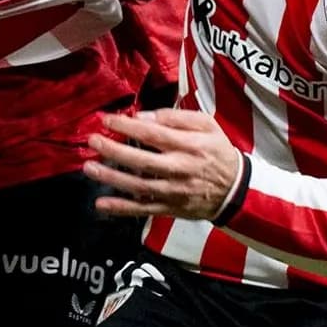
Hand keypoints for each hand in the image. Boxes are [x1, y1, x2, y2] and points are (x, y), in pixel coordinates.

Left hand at [85, 110, 244, 220]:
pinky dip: (122, 209)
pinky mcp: (171, 208)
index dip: (128, 127)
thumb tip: (144, 117)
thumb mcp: (207, 126)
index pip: (154, 134)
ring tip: (89, 168)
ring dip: (112, 178)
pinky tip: (101, 205)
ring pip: (140, 186)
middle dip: (115, 151)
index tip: (107, 120)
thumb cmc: (217, 151)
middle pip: (143, 161)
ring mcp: (175, 191)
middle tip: (92, 141)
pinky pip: (144, 209)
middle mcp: (181, 169)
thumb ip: (177, 118)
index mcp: (190, 146)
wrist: (236, 189)